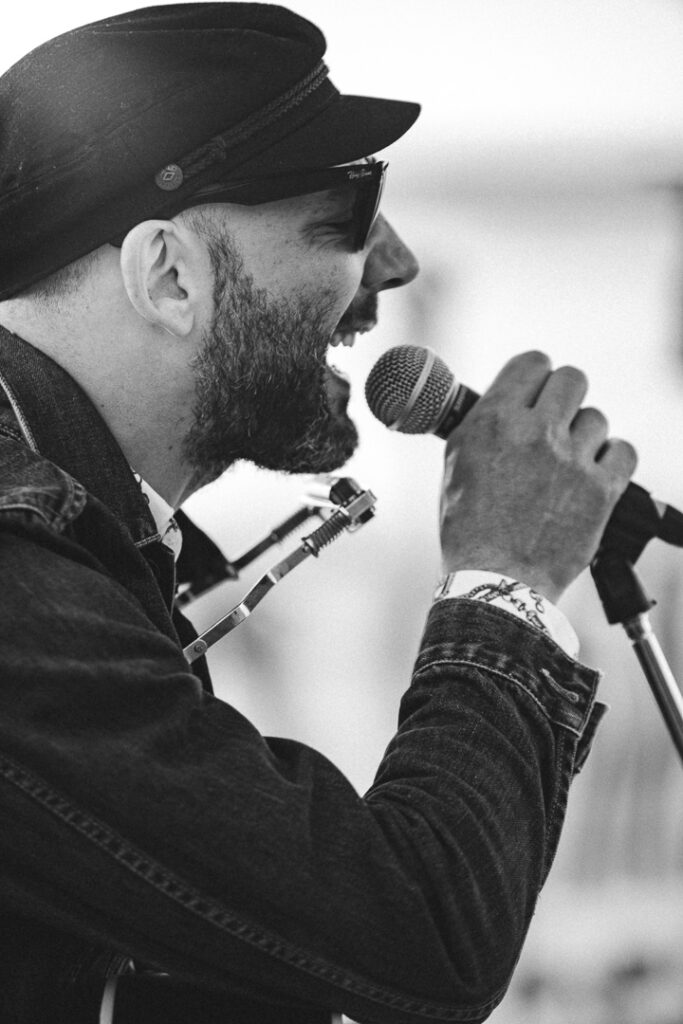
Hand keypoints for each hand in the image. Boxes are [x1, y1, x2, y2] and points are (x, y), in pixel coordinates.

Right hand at [440, 351, 637, 602]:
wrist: (497, 582)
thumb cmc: (469, 529)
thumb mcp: (456, 465)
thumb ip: (482, 423)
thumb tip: (503, 400)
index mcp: (493, 421)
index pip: (532, 363)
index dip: (537, 375)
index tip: (537, 390)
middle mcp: (534, 432)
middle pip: (572, 379)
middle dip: (565, 398)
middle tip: (556, 422)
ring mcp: (571, 460)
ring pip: (597, 418)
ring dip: (584, 436)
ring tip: (567, 464)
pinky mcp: (601, 490)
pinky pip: (624, 451)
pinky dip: (612, 460)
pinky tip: (593, 474)